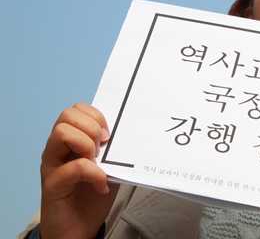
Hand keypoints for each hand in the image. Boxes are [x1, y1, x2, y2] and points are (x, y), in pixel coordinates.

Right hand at [40, 103, 118, 238]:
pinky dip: (95, 174)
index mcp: (70, 140)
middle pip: (67, 115)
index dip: (97, 116)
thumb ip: (114, 149)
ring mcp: (52, 164)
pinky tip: (101, 186)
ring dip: (86, 144)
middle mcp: (57, 148)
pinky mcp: (52, 183)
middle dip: (92, 127)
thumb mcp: (110, 166)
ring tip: (97, 162)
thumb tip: (131, 133)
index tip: (110, 134)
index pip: (77, 109)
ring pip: (62, 132)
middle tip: (103, 147)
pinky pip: (74, 166)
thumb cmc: (93, 197)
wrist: (79, 229)